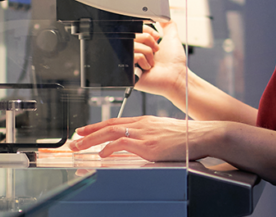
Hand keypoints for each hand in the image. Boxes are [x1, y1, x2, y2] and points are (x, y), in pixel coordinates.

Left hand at [70, 115, 222, 161]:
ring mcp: (144, 134)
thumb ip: (150, 136)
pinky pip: (122, 144)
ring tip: (80, 146)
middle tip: (75, 138)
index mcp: (145, 121)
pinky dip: (109, 149)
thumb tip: (141, 145)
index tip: (85, 130)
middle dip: (89, 132)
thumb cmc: (186, 137)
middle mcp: (141, 125)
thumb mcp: (164, 133)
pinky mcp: (148, 145)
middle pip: (109, 126)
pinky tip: (102, 154)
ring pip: (111, 133)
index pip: (116, 122)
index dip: (98, 126)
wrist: (201, 135)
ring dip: (92, 140)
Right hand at [132, 21, 187, 99]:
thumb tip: (163, 16)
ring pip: (133, 45)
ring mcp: (132, 62)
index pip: (135, 29)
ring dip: (148, 52)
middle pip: (132, 35)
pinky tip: (148, 68)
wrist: (177, 77)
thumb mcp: (172, 38)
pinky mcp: (130, 72)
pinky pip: (133, 56)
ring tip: (153, 61)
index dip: (146, 29)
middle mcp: (136, 53)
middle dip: (148, 40)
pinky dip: (144, 60)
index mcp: (142, 45)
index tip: (156, 37)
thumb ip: (168, 25)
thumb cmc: (175, 62)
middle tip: (156, 50)